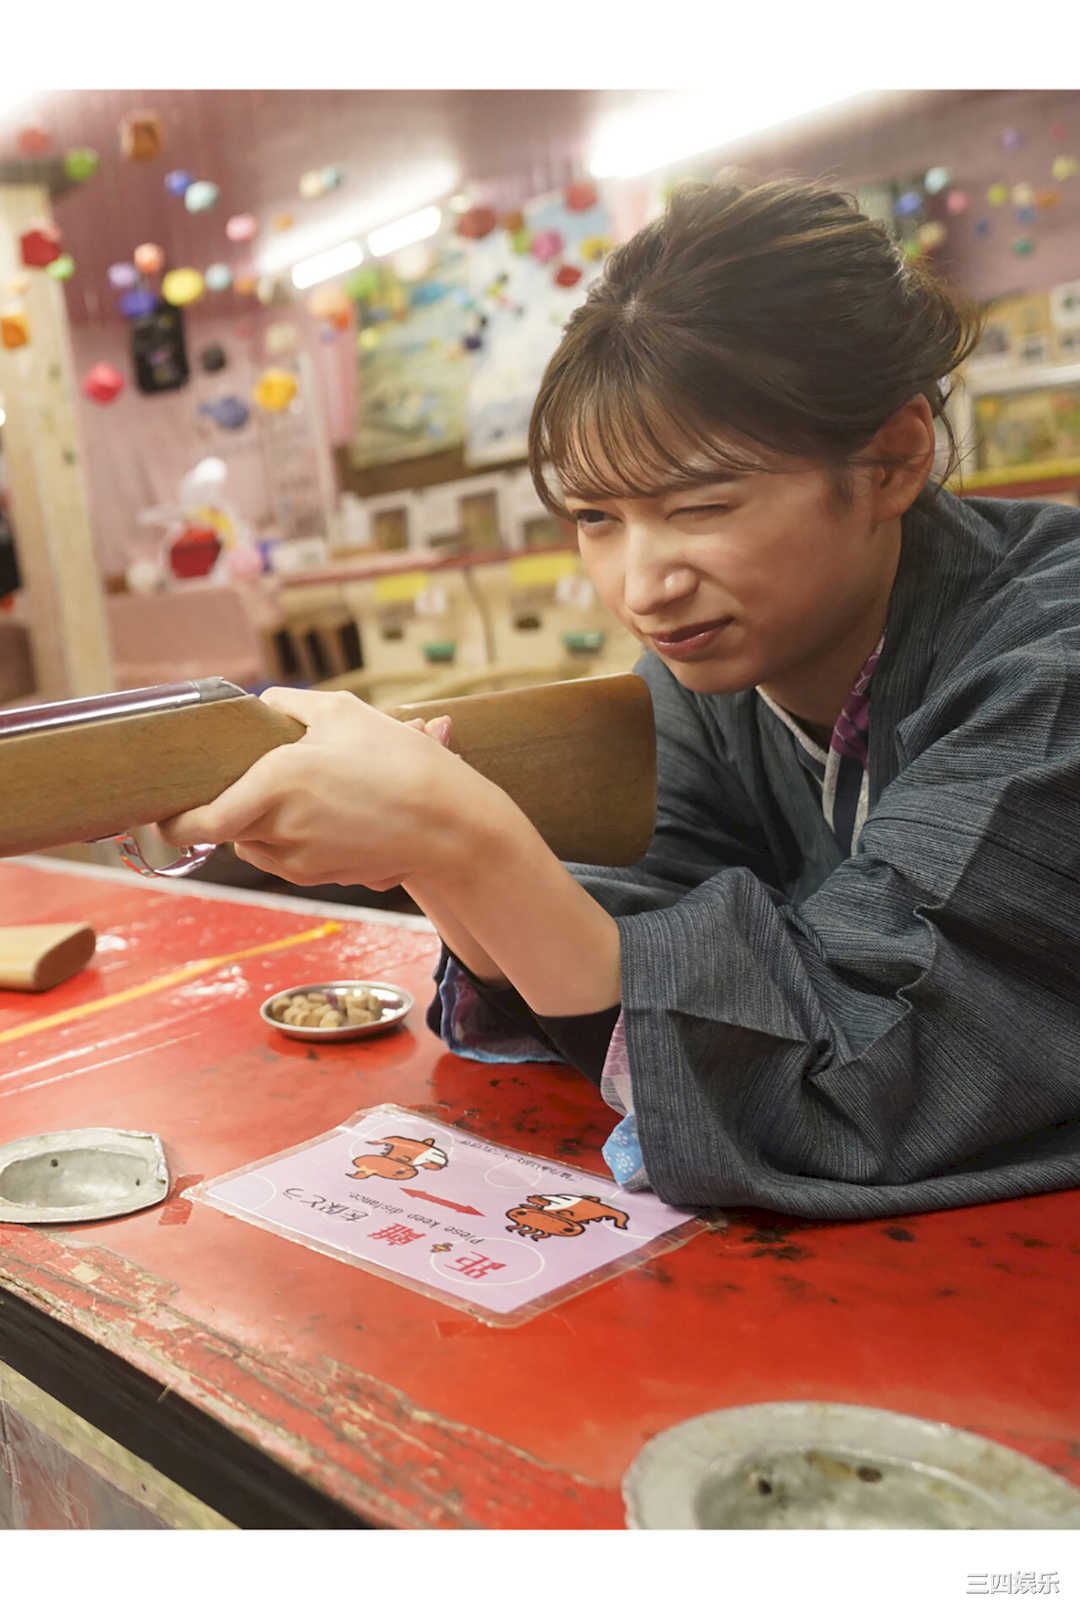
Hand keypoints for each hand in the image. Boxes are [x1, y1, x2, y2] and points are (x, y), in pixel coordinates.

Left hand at [159, 688, 474, 888]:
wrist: (453, 825)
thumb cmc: (402, 761)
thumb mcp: (344, 710)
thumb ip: (288, 703)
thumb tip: (259, 706)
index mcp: (275, 782)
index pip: (198, 822)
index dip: (170, 823)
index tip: (158, 812)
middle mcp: (279, 828)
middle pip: (224, 829)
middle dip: (224, 807)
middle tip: (236, 779)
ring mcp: (299, 860)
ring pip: (253, 844)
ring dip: (257, 823)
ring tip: (295, 792)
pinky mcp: (321, 877)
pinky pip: (285, 856)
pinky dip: (289, 837)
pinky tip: (323, 813)